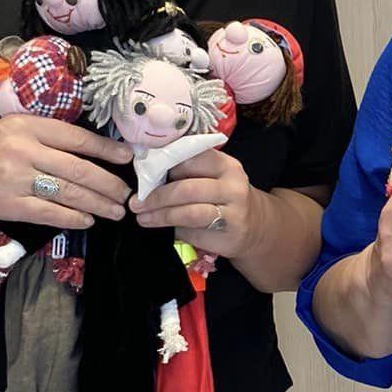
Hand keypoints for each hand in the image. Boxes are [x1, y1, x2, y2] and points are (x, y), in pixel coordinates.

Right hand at [0, 115, 133, 229]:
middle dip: (108, 183)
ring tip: (116, 210)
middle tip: (126, 194)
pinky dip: (72, 218)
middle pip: (77, 168)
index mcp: (28, 126)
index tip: (127, 157)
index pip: (76, 138)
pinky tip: (88, 220)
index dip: (105, 150)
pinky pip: (50, 213)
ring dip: (97, 204)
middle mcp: (23, 150)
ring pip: (68, 192)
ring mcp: (16, 179)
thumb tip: (92, 151)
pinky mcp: (10, 205)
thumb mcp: (15, 129)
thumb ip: (48, 136)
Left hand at [131, 143, 255, 255]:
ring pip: (189, 212)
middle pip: (186, 188)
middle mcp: (232, 184)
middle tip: (136, 203)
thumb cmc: (223, 197)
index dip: (162, 167)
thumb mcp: (213, 177)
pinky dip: (174, 230)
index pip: (188, 160)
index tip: (142, 174)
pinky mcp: (228, 232)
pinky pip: (194, 231)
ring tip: (143, 218)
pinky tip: (163, 229)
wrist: (255, 225)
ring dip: (161, 216)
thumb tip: (147, 174)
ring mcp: (233, 209)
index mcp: (224, 164)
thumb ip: (188, 171)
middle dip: (156, 197)